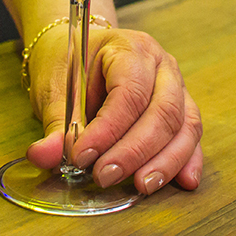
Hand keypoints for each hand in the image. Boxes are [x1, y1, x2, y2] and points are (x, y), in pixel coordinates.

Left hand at [25, 24, 203, 194]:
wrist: (81, 53)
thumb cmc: (70, 66)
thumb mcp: (54, 91)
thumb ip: (54, 126)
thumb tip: (43, 156)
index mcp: (130, 48)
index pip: (129, 92)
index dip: (108, 129)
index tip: (81, 156)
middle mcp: (162, 65)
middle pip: (163, 111)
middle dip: (135, 151)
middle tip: (104, 176)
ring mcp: (178, 86)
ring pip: (185, 126)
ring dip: (165, 161)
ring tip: (141, 186)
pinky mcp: (183, 109)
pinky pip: (192, 136)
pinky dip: (187, 160)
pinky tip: (183, 182)